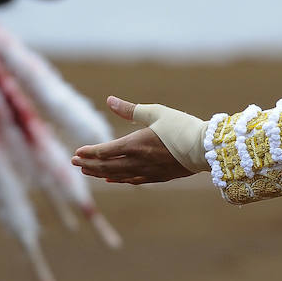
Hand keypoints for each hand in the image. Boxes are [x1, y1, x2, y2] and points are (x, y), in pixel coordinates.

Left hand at [72, 97, 196, 184]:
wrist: (207, 149)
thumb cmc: (183, 126)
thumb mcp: (156, 112)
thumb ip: (130, 109)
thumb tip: (109, 100)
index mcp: (135, 144)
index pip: (105, 151)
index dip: (89, 152)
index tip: (76, 152)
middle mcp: (138, 161)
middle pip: (107, 166)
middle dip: (89, 164)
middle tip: (75, 162)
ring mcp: (148, 172)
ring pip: (117, 175)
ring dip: (100, 173)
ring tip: (87, 171)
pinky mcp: (158, 177)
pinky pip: (132, 180)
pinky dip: (118, 180)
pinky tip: (111, 179)